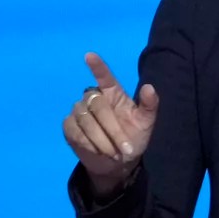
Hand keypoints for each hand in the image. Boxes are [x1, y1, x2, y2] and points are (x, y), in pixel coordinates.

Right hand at [62, 53, 159, 193]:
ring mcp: (79, 111)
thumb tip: (149, 87)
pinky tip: (98, 151)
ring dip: (101, 140)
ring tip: (114, 153)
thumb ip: (149, 105)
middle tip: (125, 148)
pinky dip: (88, 144)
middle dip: (112, 129)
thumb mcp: (146, 123)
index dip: (97, 66)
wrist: (118, 162)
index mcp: (113, 93)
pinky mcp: (69, 126)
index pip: (104, 76)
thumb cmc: (133, 137)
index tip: (89, 55)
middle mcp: (94, 98)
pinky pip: (75, 131)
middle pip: (98, 105)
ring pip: (86, 120)